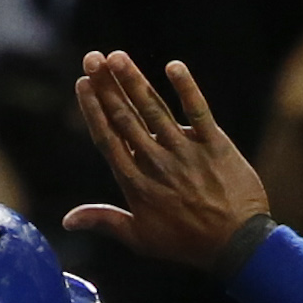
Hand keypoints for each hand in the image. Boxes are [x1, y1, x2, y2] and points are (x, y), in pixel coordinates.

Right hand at [66, 52, 272, 267]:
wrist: (235, 246)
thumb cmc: (186, 243)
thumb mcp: (141, 238)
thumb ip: (105, 221)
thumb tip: (67, 220)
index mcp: (137, 184)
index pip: (109, 139)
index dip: (94, 109)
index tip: (82, 83)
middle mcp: (157, 163)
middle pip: (126, 118)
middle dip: (107, 86)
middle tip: (92, 58)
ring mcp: (186, 152)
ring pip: (154, 110)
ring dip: (134, 81)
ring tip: (116, 56)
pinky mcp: (214, 144)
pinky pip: (198, 110)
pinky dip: (186, 88)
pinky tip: (173, 66)